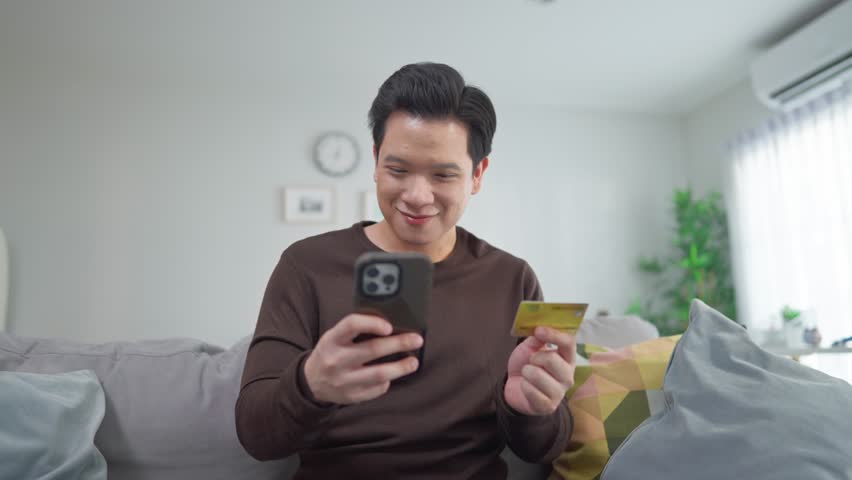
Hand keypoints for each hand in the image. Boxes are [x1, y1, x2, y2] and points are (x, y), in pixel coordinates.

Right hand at [304, 314, 422, 404]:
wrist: (311, 382)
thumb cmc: (331, 352)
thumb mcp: (335, 337)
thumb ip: (356, 331)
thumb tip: (391, 327)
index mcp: (332, 340)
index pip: (351, 325)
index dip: (372, 323)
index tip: (390, 326)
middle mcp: (336, 360)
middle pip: (372, 350)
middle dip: (399, 344)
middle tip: (417, 340)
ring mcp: (343, 381)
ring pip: (379, 374)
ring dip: (401, 367)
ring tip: (413, 362)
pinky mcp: (352, 396)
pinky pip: (377, 389)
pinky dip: (387, 381)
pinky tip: (391, 376)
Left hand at [504, 327, 575, 415]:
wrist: (515, 388)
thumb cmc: (526, 365)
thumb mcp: (530, 347)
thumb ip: (537, 338)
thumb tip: (541, 328)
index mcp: (567, 358)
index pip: (569, 343)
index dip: (554, 335)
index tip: (539, 330)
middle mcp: (568, 375)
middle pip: (552, 359)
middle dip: (535, 357)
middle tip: (531, 361)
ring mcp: (559, 392)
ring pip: (537, 375)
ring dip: (526, 372)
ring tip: (527, 375)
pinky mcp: (548, 406)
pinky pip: (530, 390)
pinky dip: (523, 385)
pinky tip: (526, 387)